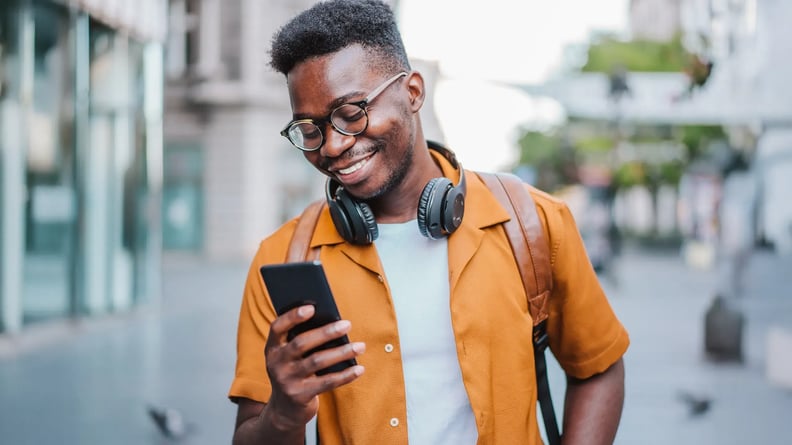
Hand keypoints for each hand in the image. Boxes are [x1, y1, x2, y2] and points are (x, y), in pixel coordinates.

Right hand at [264, 305, 365, 431]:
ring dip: (341, 352)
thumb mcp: (290, 357)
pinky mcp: (300, 396)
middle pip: (301, 343)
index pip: (278, 327)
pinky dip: (345, 375)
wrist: (284, 410)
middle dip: (326, 332)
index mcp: (273, 348)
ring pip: (317, 361)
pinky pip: (327, 382)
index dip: (292, 316)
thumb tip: (333, 324)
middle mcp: (276, 363)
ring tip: (360, 346)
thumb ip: (303, 341)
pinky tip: (359, 369)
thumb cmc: (294, 373)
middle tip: (347, 325)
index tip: (311, 307)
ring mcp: (287, 380)